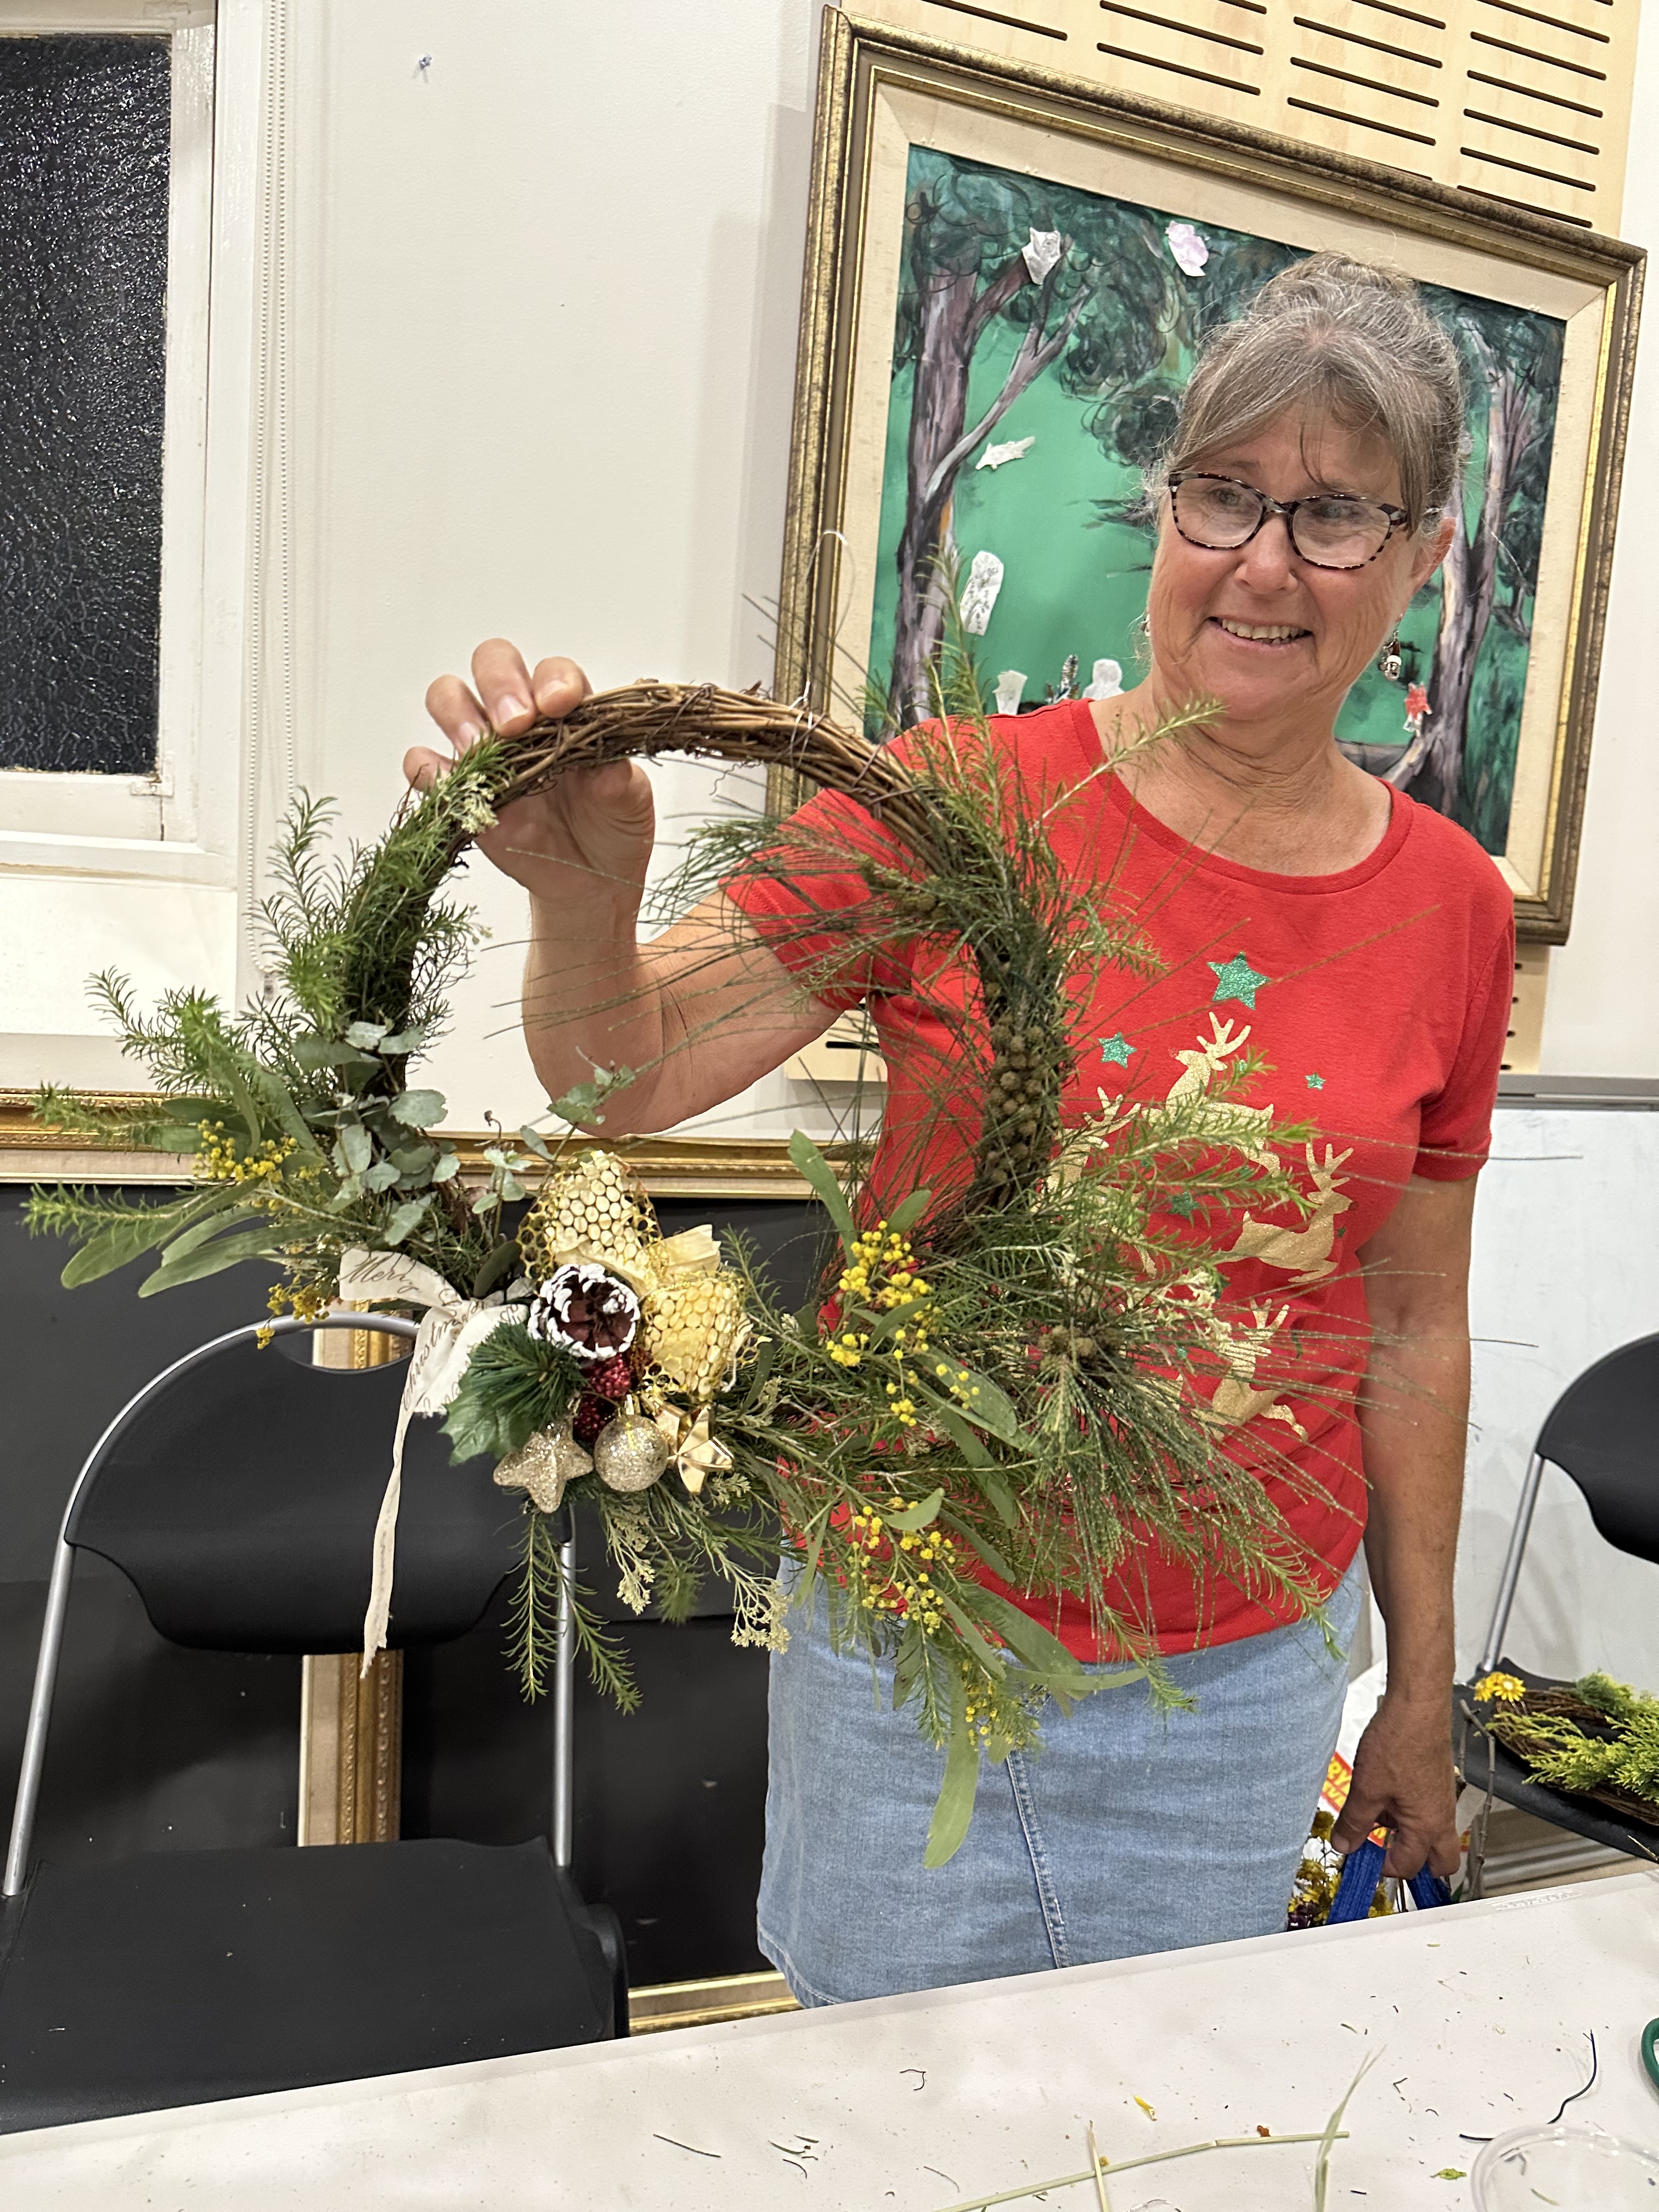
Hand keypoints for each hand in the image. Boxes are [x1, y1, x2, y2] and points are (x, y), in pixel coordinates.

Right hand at [412, 639, 653, 908]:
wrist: (590, 879)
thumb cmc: (612, 826)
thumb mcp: (629, 803)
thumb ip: (619, 780)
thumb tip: (608, 770)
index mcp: (567, 711)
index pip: (552, 672)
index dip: (552, 680)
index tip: (560, 705)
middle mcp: (521, 720)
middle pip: (492, 663)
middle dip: (500, 683)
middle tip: (514, 725)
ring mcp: (486, 751)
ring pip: (449, 698)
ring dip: (458, 715)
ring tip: (478, 749)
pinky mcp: (459, 790)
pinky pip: (423, 765)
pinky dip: (427, 768)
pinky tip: (448, 782)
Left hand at [1332, 1693, 1459, 1878]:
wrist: (1417, 1707)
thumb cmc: (1400, 1743)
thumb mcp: (1367, 1788)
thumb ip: (1354, 1822)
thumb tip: (1344, 1845)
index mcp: (1428, 1827)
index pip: (1408, 1866)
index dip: (1382, 1868)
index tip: (1361, 1859)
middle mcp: (1442, 1818)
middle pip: (1440, 1861)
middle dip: (1414, 1865)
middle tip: (1383, 1855)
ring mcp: (1442, 1800)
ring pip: (1432, 1834)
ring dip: (1406, 1835)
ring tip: (1375, 1817)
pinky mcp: (1437, 1782)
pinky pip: (1428, 1811)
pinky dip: (1408, 1813)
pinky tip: (1383, 1793)